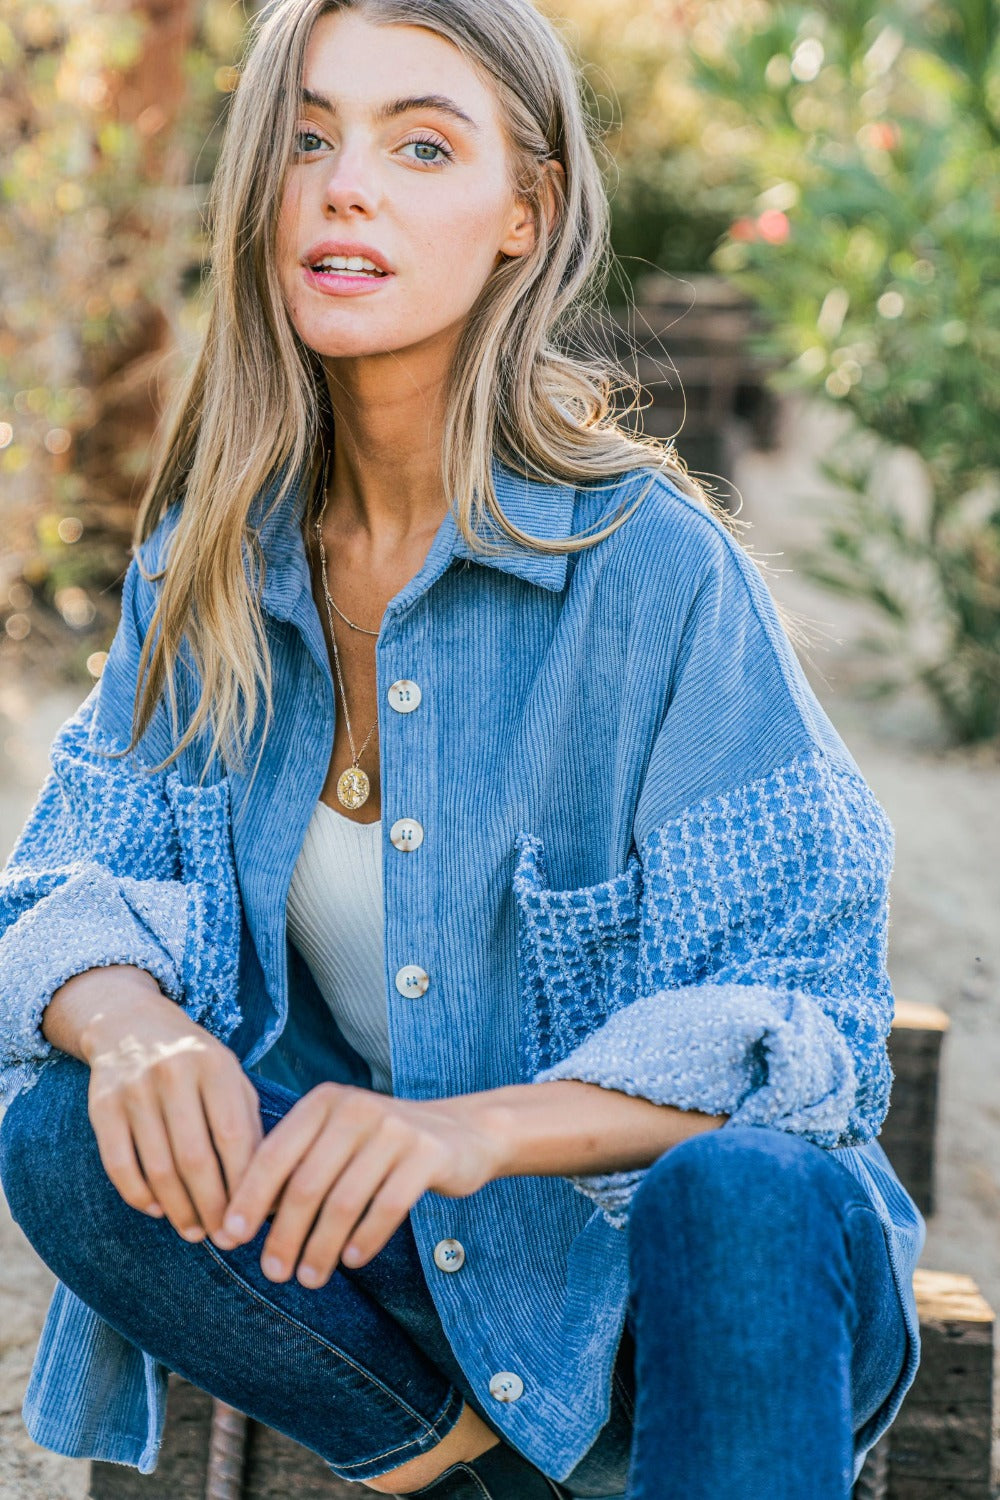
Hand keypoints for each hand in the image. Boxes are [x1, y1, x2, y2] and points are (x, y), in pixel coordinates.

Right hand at [67, 968, 263, 1243]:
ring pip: (159, 1168)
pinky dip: (139, 1196)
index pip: (234, 1138)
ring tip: (194, 1231)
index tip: (251, 1222)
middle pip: (196, 1159)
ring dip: (179, 1210)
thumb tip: (269, 1191)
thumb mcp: (230, 1078)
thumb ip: (250, 1125)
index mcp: (215, 1065)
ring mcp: (134, 1090)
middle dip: (213, 1207)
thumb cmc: (196, 1063)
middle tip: (224, 1239)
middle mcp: (174, 1073)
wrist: (131, 1024)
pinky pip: (120, 1165)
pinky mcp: (103, 1107)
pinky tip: (157, 1210)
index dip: (244, 1187)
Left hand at [214, 1082, 504, 1286]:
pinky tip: (352, 1261)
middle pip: (306, 1183)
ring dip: (322, 1247)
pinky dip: (366, 1238)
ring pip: (344, 1201)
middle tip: (273, 1273)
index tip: (229, 1240)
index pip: (274, 1154)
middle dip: (284, 1234)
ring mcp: (395, 1128)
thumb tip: (241, 1222)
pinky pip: (388, 1206)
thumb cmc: (382, 1146)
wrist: (461, 1131)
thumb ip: (296, 1167)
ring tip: (309, 1278)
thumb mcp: (336, 1142)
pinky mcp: (428, 1153)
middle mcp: (356, 1108)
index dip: (248, 1199)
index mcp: (324, 1102)